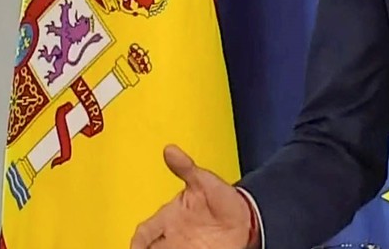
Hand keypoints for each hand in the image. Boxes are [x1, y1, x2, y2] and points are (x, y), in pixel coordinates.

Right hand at [130, 145, 254, 248]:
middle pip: (152, 248)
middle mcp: (174, 235)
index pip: (145, 232)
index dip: (139, 241)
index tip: (138, 246)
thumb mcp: (204, 180)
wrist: (250, 215)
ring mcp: (186, 246)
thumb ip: (186, 167)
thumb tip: (170, 149)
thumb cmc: (223, 198)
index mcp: (169, 217)